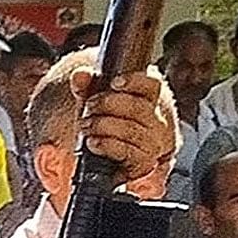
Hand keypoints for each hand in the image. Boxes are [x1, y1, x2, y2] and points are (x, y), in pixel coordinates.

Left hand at [78, 71, 179, 186]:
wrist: (106, 159)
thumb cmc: (105, 123)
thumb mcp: (93, 102)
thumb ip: (86, 86)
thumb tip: (80, 75)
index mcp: (150, 99)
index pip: (152, 84)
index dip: (134, 82)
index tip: (114, 83)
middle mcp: (156, 121)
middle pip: (138, 107)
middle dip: (107, 104)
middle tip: (89, 107)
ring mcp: (152, 143)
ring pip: (130, 129)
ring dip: (102, 125)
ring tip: (86, 126)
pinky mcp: (144, 163)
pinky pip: (126, 151)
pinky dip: (106, 145)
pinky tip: (93, 142)